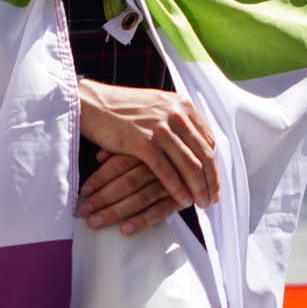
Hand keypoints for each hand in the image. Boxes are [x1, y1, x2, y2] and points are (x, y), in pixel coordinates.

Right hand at [76, 80, 218, 223]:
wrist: (93, 104)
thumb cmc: (122, 108)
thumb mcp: (157, 106)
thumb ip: (176, 119)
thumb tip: (193, 140)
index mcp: (182, 105)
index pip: (207, 140)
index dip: (213, 164)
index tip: (213, 181)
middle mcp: (175, 114)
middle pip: (203, 154)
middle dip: (210, 180)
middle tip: (212, 199)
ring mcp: (160, 128)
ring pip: (189, 164)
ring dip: (198, 188)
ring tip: (201, 203)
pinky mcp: (143, 143)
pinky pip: (166, 171)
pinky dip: (177, 188)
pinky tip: (182, 200)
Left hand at [79, 151, 186, 233]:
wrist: (199, 158)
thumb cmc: (162, 152)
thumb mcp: (143, 144)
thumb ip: (122, 149)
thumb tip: (98, 156)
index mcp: (148, 148)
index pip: (120, 163)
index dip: (100, 177)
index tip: (84, 191)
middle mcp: (159, 165)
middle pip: (127, 182)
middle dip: (102, 198)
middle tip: (84, 211)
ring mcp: (171, 183)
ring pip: (140, 198)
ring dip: (115, 212)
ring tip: (95, 222)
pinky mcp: (181, 199)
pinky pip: (160, 212)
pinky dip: (142, 221)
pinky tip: (124, 230)